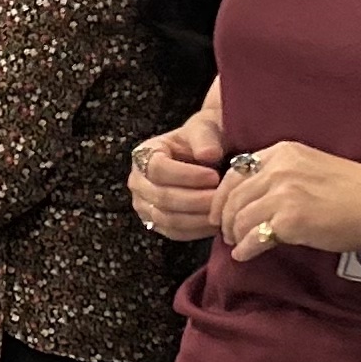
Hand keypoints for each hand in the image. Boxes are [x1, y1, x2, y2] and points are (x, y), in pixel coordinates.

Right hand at [128, 107, 230, 241]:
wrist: (203, 157)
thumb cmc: (203, 140)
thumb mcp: (206, 128)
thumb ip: (205, 138)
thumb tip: (208, 155)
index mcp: (144, 154)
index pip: (157, 169)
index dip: (186, 176)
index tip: (214, 177)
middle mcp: (137, 181)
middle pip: (161, 197)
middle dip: (196, 200)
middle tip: (223, 198)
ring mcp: (144, 205)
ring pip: (167, 219)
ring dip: (198, 218)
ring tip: (222, 210)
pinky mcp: (155, 223)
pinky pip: (174, 233)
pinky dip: (196, 231)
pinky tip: (216, 223)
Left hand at [214, 139, 360, 263]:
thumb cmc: (355, 192)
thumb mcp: (312, 169)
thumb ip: (281, 177)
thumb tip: (253, 198)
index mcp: (283, 152)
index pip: (236, 171)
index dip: (223, 195)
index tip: (221, 211)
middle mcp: (279, 168)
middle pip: (233, 195)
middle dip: (225, 218)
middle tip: (227, 233)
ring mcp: (283, 193)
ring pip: (240, 217)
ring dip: (235, 235)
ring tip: (239, 244)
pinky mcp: (290, 219)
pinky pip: (254, 237)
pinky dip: (246, 249)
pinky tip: (246, 255)